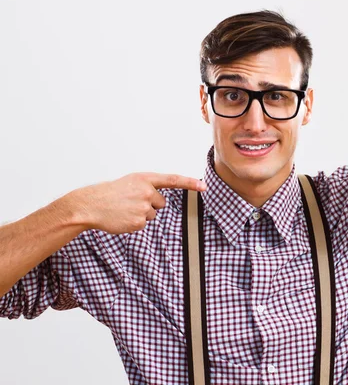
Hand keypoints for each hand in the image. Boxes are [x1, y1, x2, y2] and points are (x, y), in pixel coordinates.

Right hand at [72, 173, 206, 233]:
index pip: (173, 180)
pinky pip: (143, 224)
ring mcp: (142, 207)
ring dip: (141, 214)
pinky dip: (134, 223)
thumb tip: (160, 199)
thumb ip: (147, 187)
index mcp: (144, 178)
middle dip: (149, 204)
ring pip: (152, 214)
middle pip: (161, 202)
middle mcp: (146, 191)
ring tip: (124, 209)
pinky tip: (122, 217)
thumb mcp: (130, 183)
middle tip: (130, 202)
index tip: (204, 186)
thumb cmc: (109, 193)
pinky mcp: (138, 221)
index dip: (190, 183)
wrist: (89, 205)